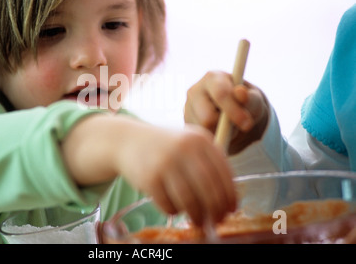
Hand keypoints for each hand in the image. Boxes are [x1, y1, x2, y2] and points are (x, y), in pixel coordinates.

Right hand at [114, 122, 236, 226]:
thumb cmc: (164, 146)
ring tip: (198, 220)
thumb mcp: (188, 142)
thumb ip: (208, 162)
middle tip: (217, 220)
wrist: (127, 141)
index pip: (223, 171)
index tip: (232, 208)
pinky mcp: (149, 178)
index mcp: (199, 139)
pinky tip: (175, 208)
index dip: (230, 194)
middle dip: (216, 209)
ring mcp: (165, 162)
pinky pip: (168, 204)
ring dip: (197, 215)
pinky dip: (174, 211)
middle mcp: (184, 148)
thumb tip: (227, 199)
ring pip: (189, 199)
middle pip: (209, 187)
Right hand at [184, 71, 268, 154]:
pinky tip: (218, 130)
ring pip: (203, 130)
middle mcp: (195, 91)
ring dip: (220, 133)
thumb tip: (240, 92)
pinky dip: (213, 137)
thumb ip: (250, 97)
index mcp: (212, 78)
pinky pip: (200, 137)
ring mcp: (188, 108)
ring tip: (228, 126)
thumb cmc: (246, 103)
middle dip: (224, 126)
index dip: (233, 110)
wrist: (235, 113)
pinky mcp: (186, 123)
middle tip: (237, 127)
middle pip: (207, 117)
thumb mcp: (254, 100)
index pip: (220, 94)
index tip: (247, 124)